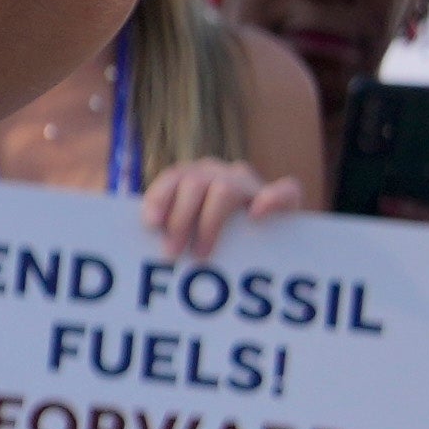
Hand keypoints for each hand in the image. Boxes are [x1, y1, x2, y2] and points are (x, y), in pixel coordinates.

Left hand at [137, 154, 293, 268]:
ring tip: (203, 254)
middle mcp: (220, 174)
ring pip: (226, 189)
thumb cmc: (210, 243)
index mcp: (194, 177)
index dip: (159, 198)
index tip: (151, 224)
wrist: (267, 245)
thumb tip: (145, 233)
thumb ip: (165, 228)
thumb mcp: (183, 233)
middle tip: (172, 254)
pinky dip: (271, 199)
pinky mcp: (284, 200)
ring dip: (209, 223)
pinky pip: (284, 191)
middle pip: (194, 185)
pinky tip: (257, 215)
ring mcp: (251, 184)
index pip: (173, 178)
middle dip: (180, 220)